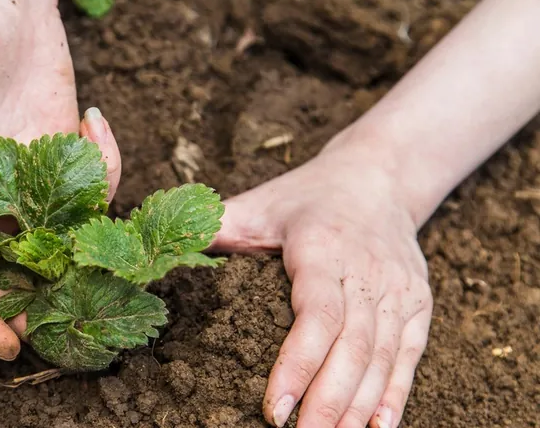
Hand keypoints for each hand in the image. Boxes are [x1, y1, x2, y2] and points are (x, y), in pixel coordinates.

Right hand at [0, 0, 120, 360]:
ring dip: (82, 251)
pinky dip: (107, 169)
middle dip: (38, 303)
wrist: (6, 6)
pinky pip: (95, 188)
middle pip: (9, 274)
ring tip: (107, 243)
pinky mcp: (69, 157)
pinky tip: (95, 120)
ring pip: (58, 242)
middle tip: (75, 319)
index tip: (6, 345)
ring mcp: (34, 180)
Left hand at [211, 144, 432, 427]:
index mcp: (323, 248)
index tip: (276, 410)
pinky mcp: (419, 302)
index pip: (316, 316)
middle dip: (327, 403)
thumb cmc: (307, 197)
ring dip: (358, 408)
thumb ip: (215, 228)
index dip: (297, 365)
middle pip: (352, 347)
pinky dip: (394, 394)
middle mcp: (367, 272)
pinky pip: (410, 355)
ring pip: (382, 357)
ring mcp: (399, 290)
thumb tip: (163, 252)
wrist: (379, 178)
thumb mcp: (258, 204)